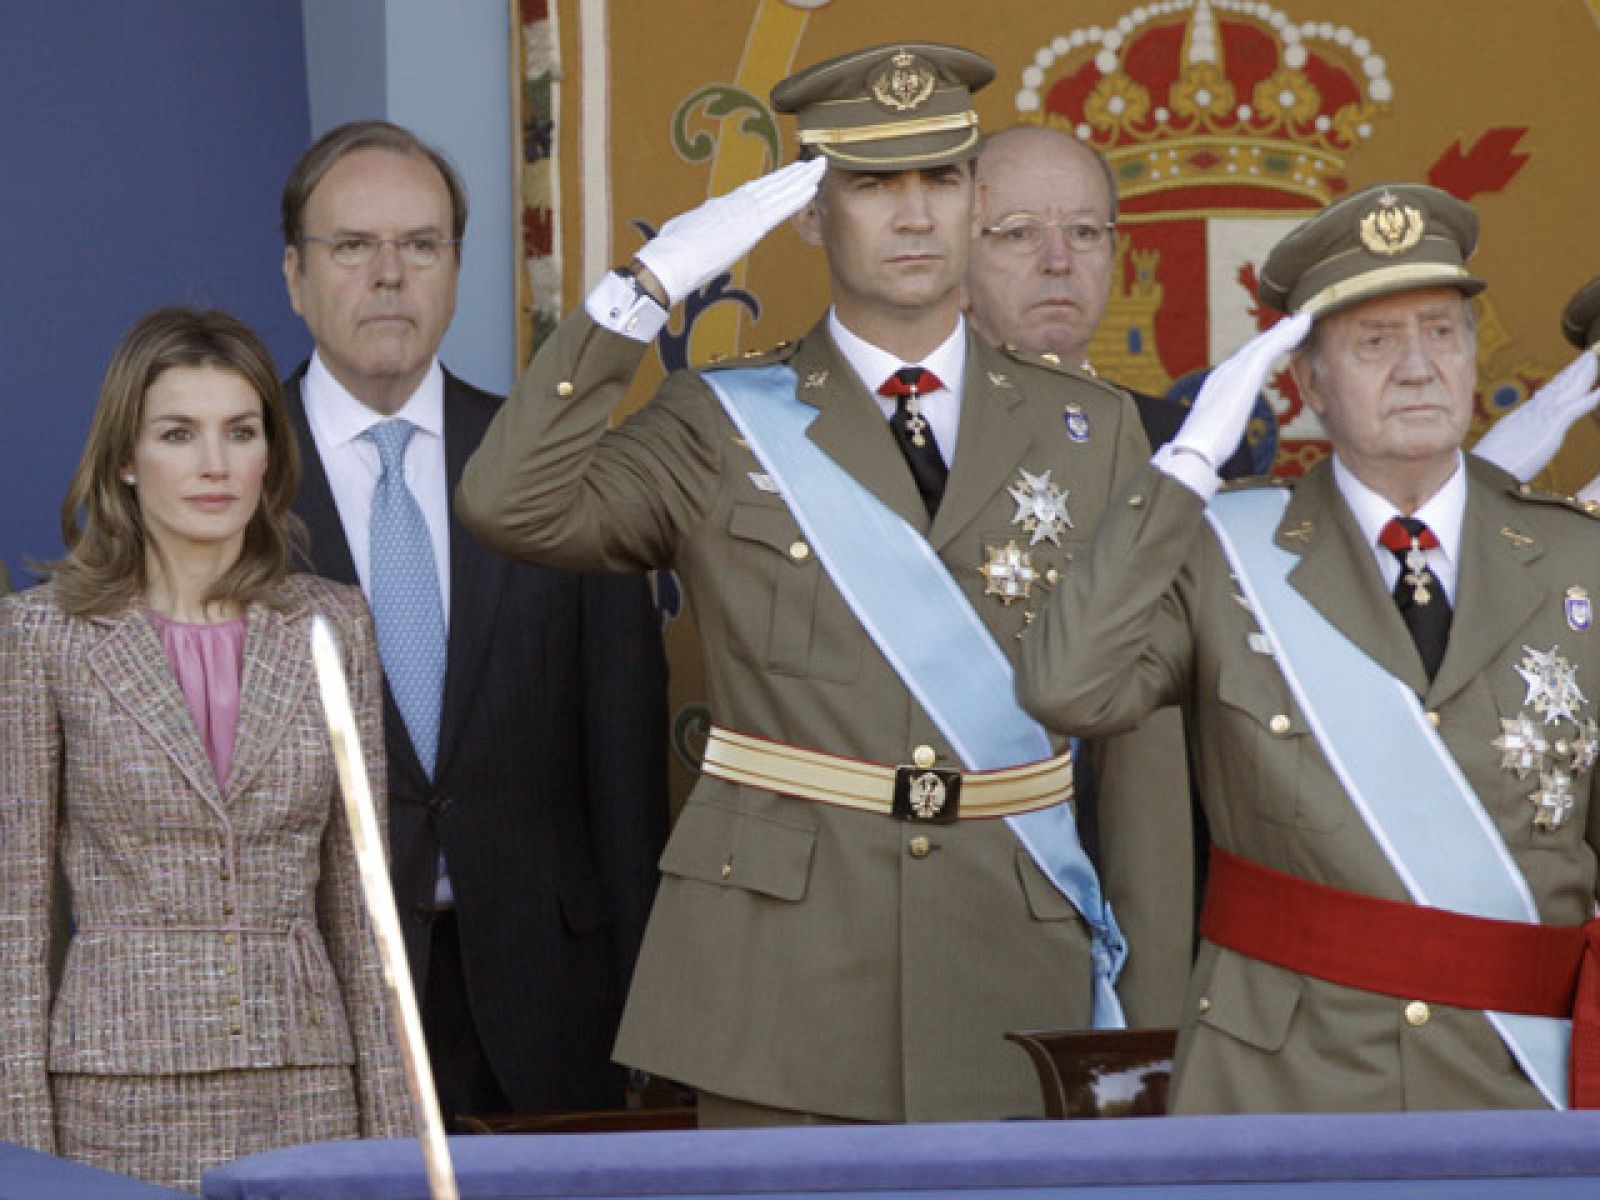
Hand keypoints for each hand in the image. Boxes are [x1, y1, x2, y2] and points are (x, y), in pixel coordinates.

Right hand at [635, 157, 827, 305]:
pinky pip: (780, 208)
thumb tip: (701, 223)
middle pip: (771, 186)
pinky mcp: (750, 227)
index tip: (789, 174)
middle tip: (813, 162)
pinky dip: (797, 196)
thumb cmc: (670, 252)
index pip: (755, 191)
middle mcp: (736, 205)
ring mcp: (743, 213)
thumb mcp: (686, 231)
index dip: (774, 182)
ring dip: (801, 178)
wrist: (669, 261)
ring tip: (819, 166)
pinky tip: (812, 187)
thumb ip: (700, 224)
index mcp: (722, 206)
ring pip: (779, 191)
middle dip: (793, 173)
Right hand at [1171, 312, 1310, 470]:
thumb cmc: (1202, 451)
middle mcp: (1223, 373)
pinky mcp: (1246, 373)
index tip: (1273, 344)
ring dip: (1285, 331)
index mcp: (1216, 387)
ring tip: (1303, 320)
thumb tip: (1215, 442)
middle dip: (1272, 336)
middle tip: (1290, 324)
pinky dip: (1289, 334)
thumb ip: (1217, 430)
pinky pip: (1272, 347)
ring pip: (1264, 343)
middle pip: (1252, 349)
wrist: (1194, 450)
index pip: (1242, 365)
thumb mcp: (1213, 436)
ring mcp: (1234, 371)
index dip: (1260, 352)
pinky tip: (1303, 325)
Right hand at [1471, 350, 1599, 482]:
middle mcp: (1532, 412)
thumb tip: (1506, 444)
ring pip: (1569, 390)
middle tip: (1589, 356)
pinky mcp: (1551, 426)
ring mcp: (1542, 417)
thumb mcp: (1496, 451)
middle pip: (1558, 386)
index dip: (1559, 382)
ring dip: (1585, 374)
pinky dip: (1591, 399)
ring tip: (1594, 360)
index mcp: (1519, 418)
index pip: (1544, 395)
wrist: (1484, 471)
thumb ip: (1507, 442)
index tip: (1568, 371)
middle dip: (1574, 371)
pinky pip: (1576, 408)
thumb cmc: (1488, 468)